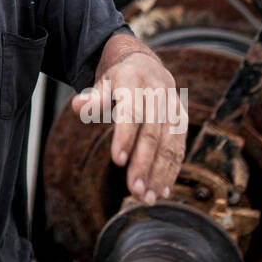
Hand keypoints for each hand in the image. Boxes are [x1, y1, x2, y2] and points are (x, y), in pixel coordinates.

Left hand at [70, 40, 185, 205]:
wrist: (145, 64)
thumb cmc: (118, 80)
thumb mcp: (103, 82)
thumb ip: (93, 97)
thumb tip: (79, 106)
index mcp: (134, 82)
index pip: (131, 113)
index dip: (125, 137)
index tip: (118, 161)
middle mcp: (157, 93)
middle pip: (152, 133)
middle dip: (144, 164)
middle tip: (134, 190)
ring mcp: (173, 106)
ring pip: (169, 144)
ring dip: (160, 173)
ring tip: (148, 197)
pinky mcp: (182, 119)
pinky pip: (179, 146)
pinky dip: (172, 170)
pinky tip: (163, 190)